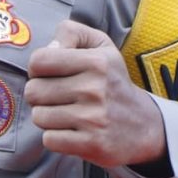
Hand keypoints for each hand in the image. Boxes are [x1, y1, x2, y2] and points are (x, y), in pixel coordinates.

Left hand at [26, 21, 167, 170]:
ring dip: (48, 117)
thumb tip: (49, 48)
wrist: (144, 125)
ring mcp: (93, 119)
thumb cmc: (112, 82)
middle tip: (59, 97)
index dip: (38, 68)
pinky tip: (72, 131)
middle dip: (40, 95)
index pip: (39, 61)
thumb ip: (71, 32)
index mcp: (97, 62)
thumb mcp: (101, 46)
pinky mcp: (91, 144)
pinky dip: (56, 137)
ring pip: (39, 117)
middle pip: (33, 91)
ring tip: (67, 114)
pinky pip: (49, 140)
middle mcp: (95, 89)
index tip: (51, 74)